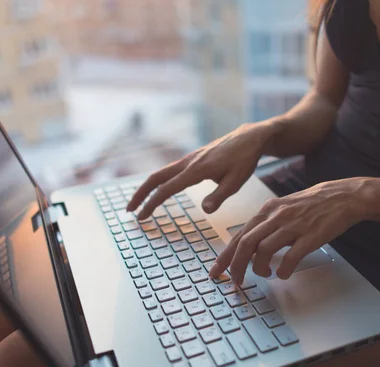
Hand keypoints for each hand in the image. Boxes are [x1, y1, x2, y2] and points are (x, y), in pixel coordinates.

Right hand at [127, 121, 278, 218]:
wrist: (249, 138)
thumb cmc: (244, 160)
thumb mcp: (236, 181)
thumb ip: (219, 196)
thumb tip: (205, 210)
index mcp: (196, 170)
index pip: (167, 189)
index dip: (152, 203)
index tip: (142, 216)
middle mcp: (188, 163)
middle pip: (155, 177)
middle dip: (140, 194)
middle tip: (130, 211)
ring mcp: (189, 159)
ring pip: (161, 173)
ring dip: (147, 187)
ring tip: (140, 203)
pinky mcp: (193, 159)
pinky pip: (170, 170)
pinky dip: (159, 181)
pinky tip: (160, 190)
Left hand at [209, 178, 373, 284]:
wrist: (342, 196)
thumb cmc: (312, 204)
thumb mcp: (282, 208)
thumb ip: (265, 225)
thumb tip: (248, 248)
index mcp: (267, 210)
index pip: (238, 235)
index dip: (225, 256)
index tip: (216, 271)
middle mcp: (276, 216)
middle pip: (245, 244)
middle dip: (236, 266)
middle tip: (236, 281)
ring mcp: (292, 226)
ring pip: (263, 250)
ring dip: (259, 268)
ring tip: (264, 274)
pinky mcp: (310, 236)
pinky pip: (290, 257)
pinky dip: (283, 269)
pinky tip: (283, 274)